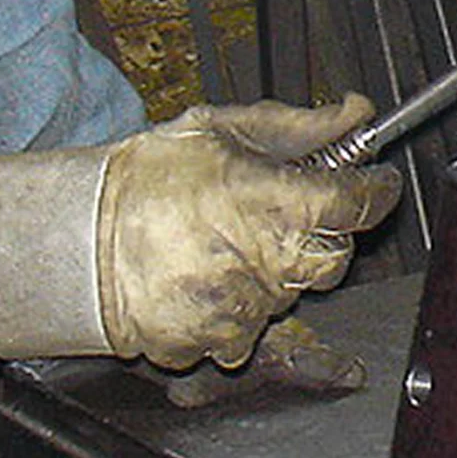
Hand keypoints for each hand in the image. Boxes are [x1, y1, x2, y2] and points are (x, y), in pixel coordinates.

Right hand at [96, 93, 400, 369]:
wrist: (82, 240)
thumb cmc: (147, 179)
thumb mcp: (220, 130)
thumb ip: (299, 125)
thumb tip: (355, 113)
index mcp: (277, 204)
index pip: (359, 204)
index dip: (374, 190)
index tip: (373, 183)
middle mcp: (273, 263)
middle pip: (334, 256)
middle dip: (318, 231)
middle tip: (277, 208)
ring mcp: (251, 311)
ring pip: (294, 292)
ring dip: (273, 267)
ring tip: (221, 239)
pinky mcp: (225, 344)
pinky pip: (253, 327)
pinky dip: (238, 303)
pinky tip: (206, 274)